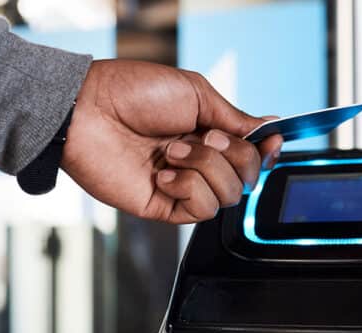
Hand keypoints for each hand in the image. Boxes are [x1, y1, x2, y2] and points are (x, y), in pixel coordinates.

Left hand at [62, 59, 282, 223]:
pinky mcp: (163, 206)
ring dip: (204, 168)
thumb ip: (235, 118)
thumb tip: (271, 127)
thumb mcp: (196, 93)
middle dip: (232, 155)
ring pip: (228, 195)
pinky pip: (201, 210)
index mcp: (207, 133)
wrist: (90, 112)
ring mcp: (181, 185)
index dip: (266, 151)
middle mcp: (198, 162)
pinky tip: (161, 174)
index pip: (251, 154)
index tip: (271, 141)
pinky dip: (187, 188)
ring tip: (170, 152)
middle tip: (203, 136)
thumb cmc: (135, 93)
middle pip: (246, 177)